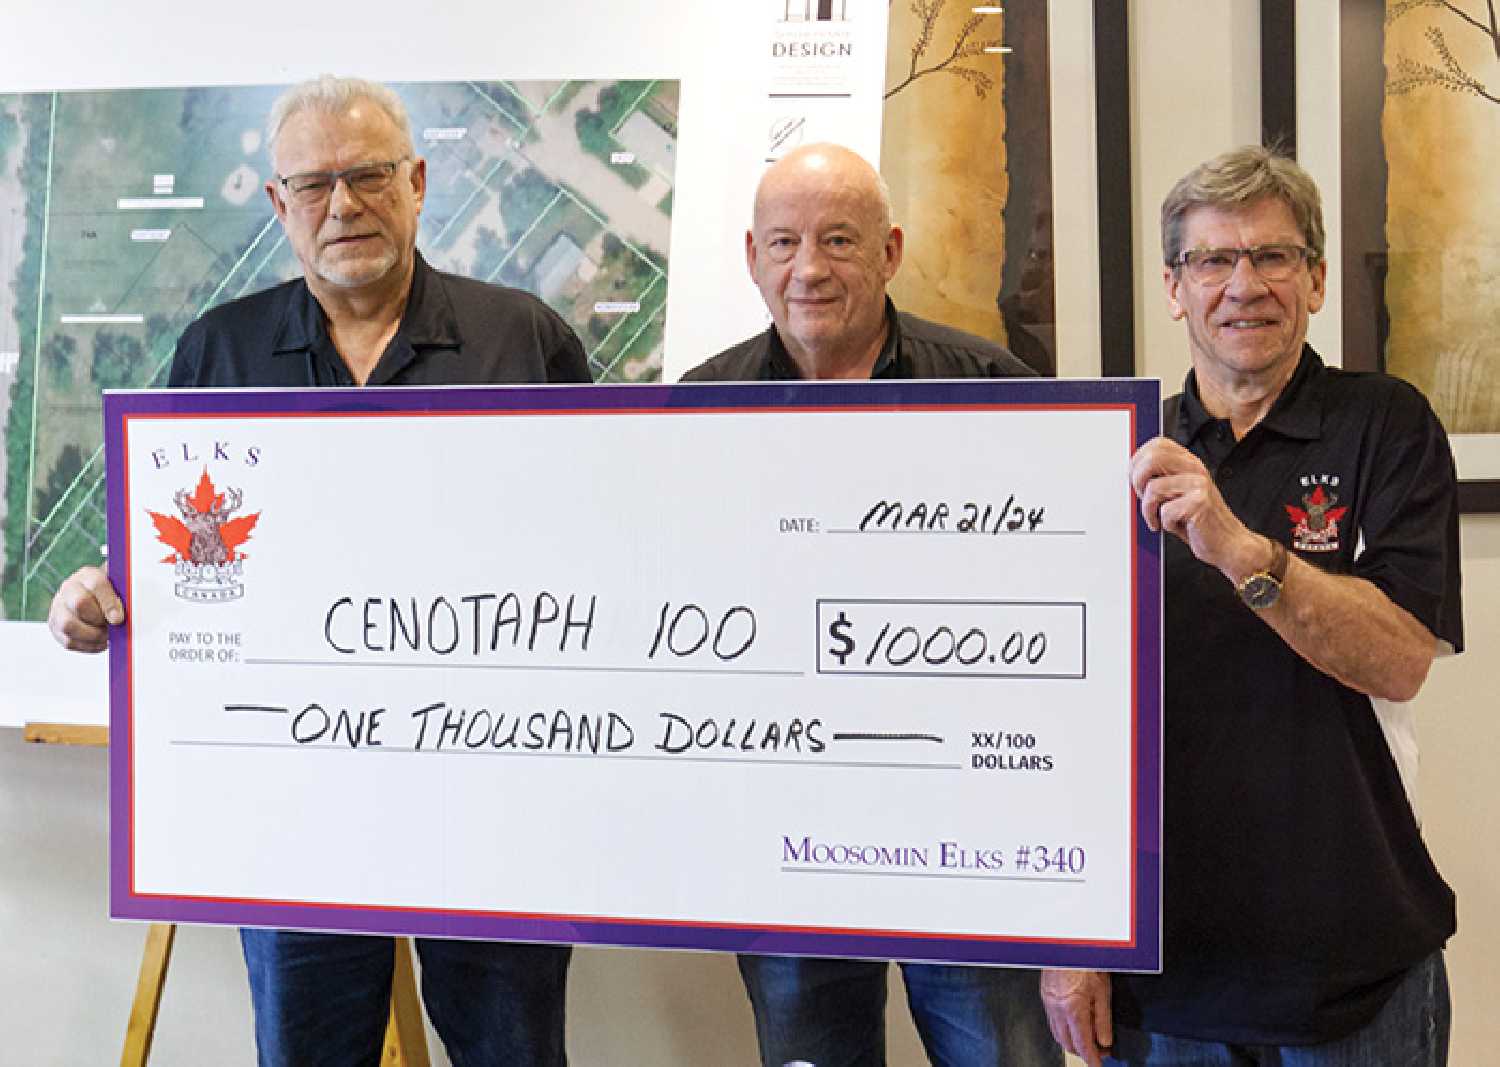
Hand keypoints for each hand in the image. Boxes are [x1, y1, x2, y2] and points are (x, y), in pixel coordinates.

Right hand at [47, 565, 124, 652]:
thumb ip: (125, 595)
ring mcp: (58, 607)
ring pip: (68, 624)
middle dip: (99, 620)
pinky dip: (87, 646)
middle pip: (79, 603)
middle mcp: (69, 588)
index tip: (118, 619)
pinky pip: (68, 641)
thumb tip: (130, 608)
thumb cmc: (112, 595)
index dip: (108, 603)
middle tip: (112, 627)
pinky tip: (100, 642)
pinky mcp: (55, 626)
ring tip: (106, 637)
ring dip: (92, 635)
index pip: (96, 584)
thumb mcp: (120, 588)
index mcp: (88, 575)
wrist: (94, 599)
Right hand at [1041, 968, 1112, 1065]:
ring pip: (1057, 1034)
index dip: (1092, 1059)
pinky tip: (1072, 1024)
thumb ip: (1103, 1020)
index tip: (1098, 1065)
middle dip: (1082, 1052)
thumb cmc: (1086, 961)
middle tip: (1098, 1051)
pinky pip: (1051, 1021)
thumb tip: (1105, 1041)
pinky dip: (1062, 1028)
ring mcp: (1049, 1003)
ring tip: (1087, 1038)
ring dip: (1071, 1041)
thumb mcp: (1103, 992)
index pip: (1083, 1044)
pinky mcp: (1045, 995)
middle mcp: (1058, 1009)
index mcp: (1073, 1009)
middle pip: (1067, 1043)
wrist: (1068, 943)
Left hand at [1129, 436, 1264, 580]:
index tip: (1138, 481)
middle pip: (1152, 458)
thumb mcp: (1178, 493)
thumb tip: (1133, 472)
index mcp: (1188, 462)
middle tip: (1143, 498)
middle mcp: (1195, 469)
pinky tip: (1175, 526)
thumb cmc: (1199, 521)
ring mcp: (1199, 484)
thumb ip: (1162, 478)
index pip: (1157, 444)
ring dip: (1148, 509)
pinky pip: (1165, 511)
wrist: (1228, 543)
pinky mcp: (1200, 503)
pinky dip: (1164, 524)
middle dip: (1138, 481)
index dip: (1138, 462)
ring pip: (1154, 487)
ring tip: (1158, 518)